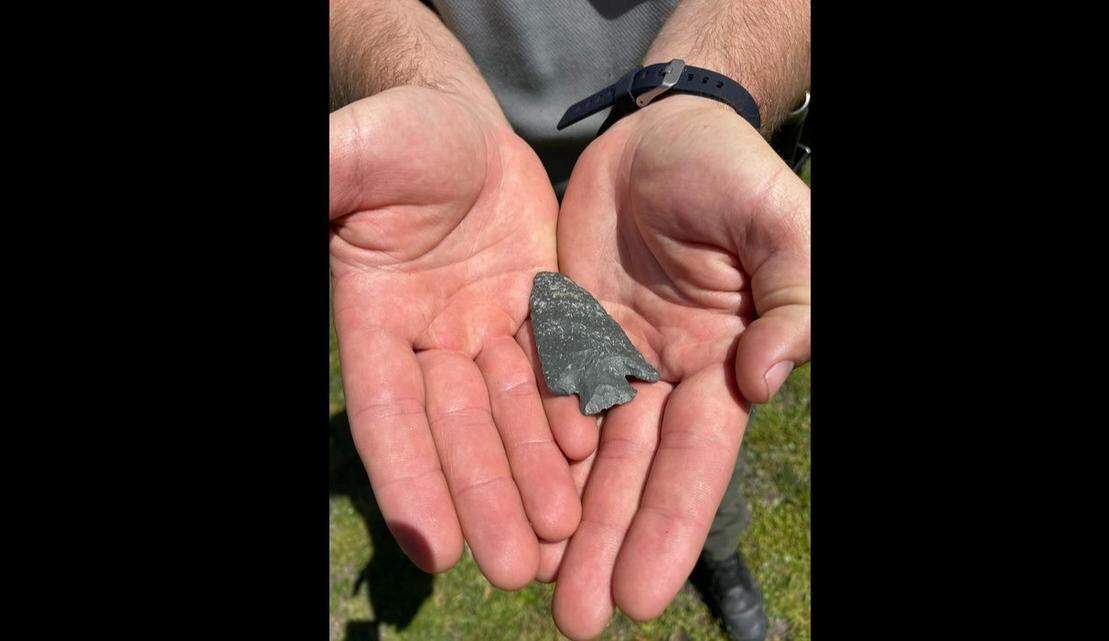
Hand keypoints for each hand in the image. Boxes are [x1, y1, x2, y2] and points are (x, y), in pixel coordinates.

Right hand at [329, 86, 581, 588]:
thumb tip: (313, 185)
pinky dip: (574, 411)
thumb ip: (330, 184)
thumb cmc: (398, 133)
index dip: (408, 477)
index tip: (433, 547)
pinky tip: (597, 458)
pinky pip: (560, 365)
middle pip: (460, 430)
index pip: (387, 413)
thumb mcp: (356, 154)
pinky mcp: (538, 309)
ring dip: (537, 472)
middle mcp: (431, 338)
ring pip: (514, 411)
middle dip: (488, 496)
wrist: (458, 122)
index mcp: (375, 317)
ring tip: (568, 532)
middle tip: (521, 568)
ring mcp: (486, 328)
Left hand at [547, 95, 809, 637]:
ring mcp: (613, 356)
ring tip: (537, 582)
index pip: (695, 460)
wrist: (661, 129)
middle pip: (633, 474)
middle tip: (577, 621)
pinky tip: (507, 496)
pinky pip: (543, 394)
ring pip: (585, 449)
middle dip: (610, 546)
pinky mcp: (566, 330)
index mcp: (722, 361)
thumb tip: (765, 380)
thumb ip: (792, 298)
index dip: (669, 526)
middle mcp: (667, 375)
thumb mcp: (781, 225)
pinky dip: (528, 446)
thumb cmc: (730, 170)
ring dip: (566, 515)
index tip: (643, 598)